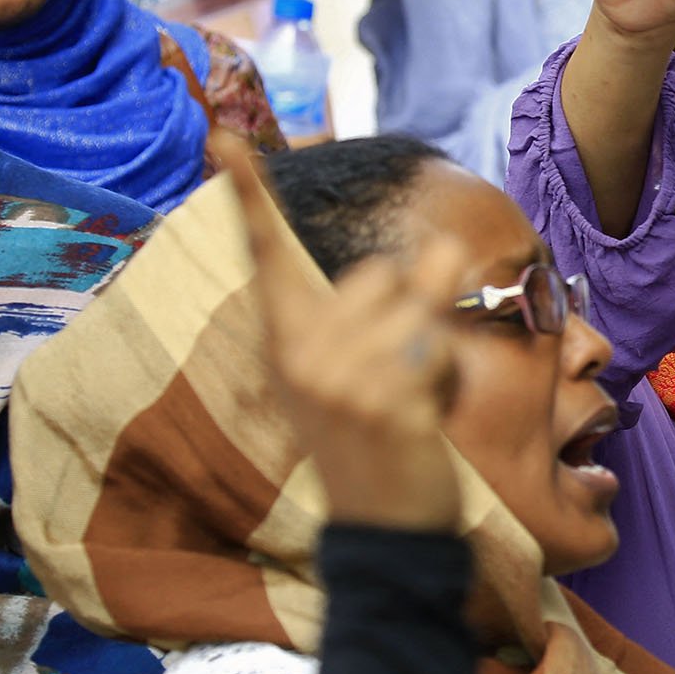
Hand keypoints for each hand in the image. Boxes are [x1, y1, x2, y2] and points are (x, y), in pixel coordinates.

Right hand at [218, 133, 463, 532]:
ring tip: (410, 403)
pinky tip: (424, 424)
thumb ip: (385, 310)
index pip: (267, 255)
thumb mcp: (354, 373)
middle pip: (388, 272)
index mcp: (285, 342)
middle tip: (392, 384)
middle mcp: (305, 352)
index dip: (248, 195)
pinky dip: (449, 382)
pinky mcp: (389, 399)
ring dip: (438, 346)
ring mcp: (345, 376)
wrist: (383, 536)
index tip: (224, 138)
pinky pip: (444, 350)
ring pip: (426, 300)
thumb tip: (444, 249)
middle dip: (412, 312)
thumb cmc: (375, 445)